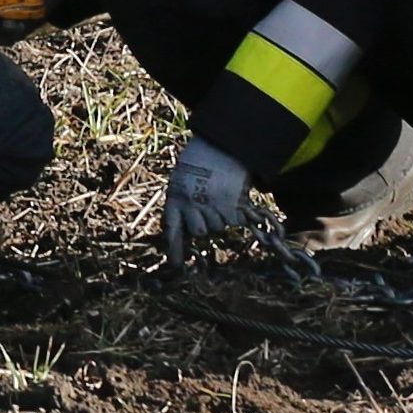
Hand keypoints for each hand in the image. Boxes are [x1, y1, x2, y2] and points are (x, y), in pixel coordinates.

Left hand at [158, 137, 256, 258]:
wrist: (221, 145)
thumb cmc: (199, 162)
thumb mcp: (181, 181)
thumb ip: (182, 203)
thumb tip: (183, 231)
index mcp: (175, 198)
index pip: (172, 229)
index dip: (174, 250)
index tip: (176, 267)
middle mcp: (191, 206)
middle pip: (199, 232)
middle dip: (205, 224)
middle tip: (208, 204)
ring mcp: (212, 207)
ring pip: (217, 227)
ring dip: (221, 216)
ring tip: (220, 193)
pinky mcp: (231, 206)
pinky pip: (235, 220)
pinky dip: (239, 213)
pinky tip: (236, 198)